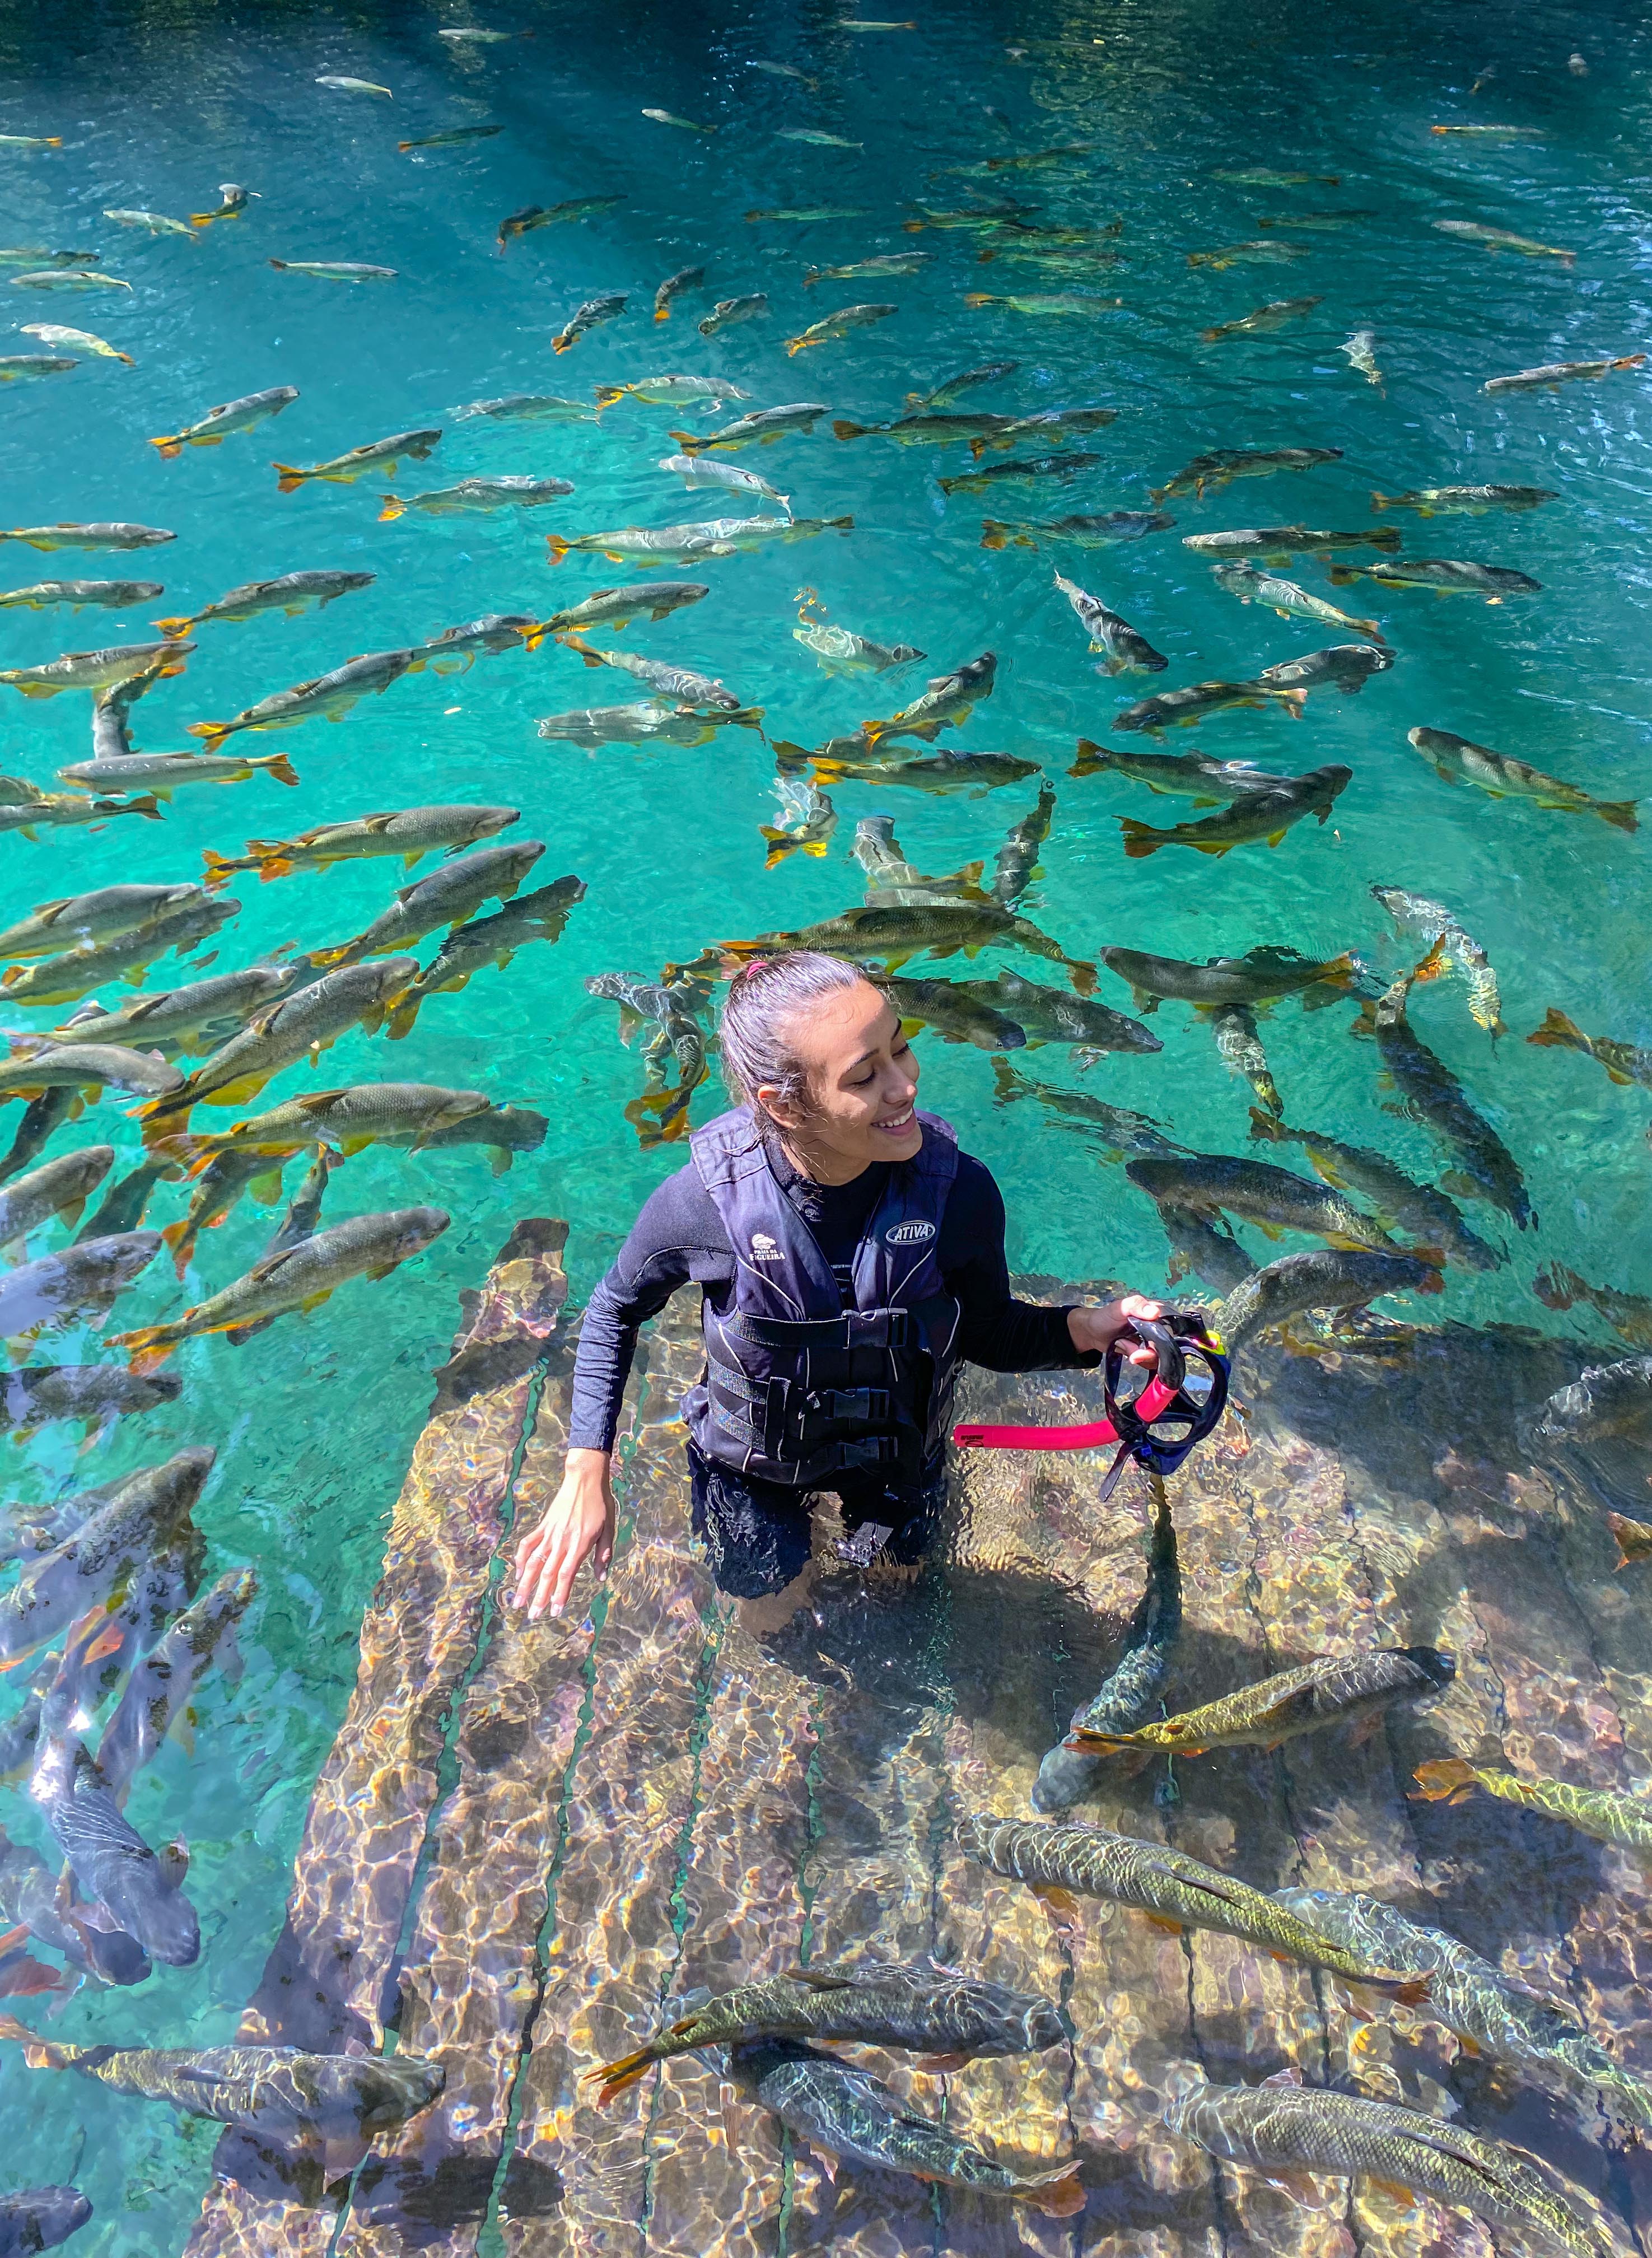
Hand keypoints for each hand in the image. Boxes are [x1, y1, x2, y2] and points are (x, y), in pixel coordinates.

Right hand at [511, 1449, 615, 1620]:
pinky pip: (528, 1544)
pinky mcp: (543, 1526)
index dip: (560, 1594)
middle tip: (533, 1615)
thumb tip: (600, 1578)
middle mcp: (562, 1541)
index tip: (554, 1611)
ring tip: (517, 1601)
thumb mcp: (609, 1530)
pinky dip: (520, 1558)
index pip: (567, 1575)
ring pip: (533, 1562)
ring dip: (524, 1583)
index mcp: (580, 1544)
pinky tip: (517, 1572)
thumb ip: (603, 1555)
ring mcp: (550, 1533)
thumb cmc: (600, 1504)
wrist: (584, 1479)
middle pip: (547, 1573)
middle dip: (539, 1597)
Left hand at [1067, 1293, 1166, 1364]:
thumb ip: (1135, 1305)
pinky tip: (1124, 1349)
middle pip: (1168, 1345)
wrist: (1093, 1332)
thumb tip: (1155, 1312)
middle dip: (1149, 1352)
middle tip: (1133, 1352)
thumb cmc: (1107, 1315)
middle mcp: (1159, 1327)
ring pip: (1159, 1356)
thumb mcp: (1119, 1307)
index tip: (1151, 1342)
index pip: (1174, 1326)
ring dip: (1139, 1355)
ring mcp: (1153, 1341)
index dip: (1165, 1337)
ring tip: (1122, 1344)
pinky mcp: (1146, 1353)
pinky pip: (1149, 1362)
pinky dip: (1136, 1359)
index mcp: (1158, 1312)